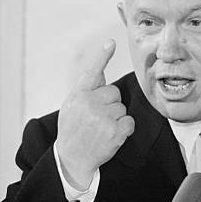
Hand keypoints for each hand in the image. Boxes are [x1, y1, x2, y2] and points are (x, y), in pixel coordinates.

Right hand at [56, 39, 134, 189]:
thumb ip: (86, 89)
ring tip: (100, 129)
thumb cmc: (73, 129)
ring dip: (116, 118)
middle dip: (110, 104)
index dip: (102, 56)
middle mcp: (89, 103)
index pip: (92, 71)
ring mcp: (102, 117)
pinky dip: (124, 130)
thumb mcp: (72, 106)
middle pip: (115, 93)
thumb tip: (101, 70)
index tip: (111, 43)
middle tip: (96, 119)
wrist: (71, 159)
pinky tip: (110, 136)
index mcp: (78, 95)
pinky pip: (129, 122)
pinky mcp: (114, 131)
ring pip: (122, 108)